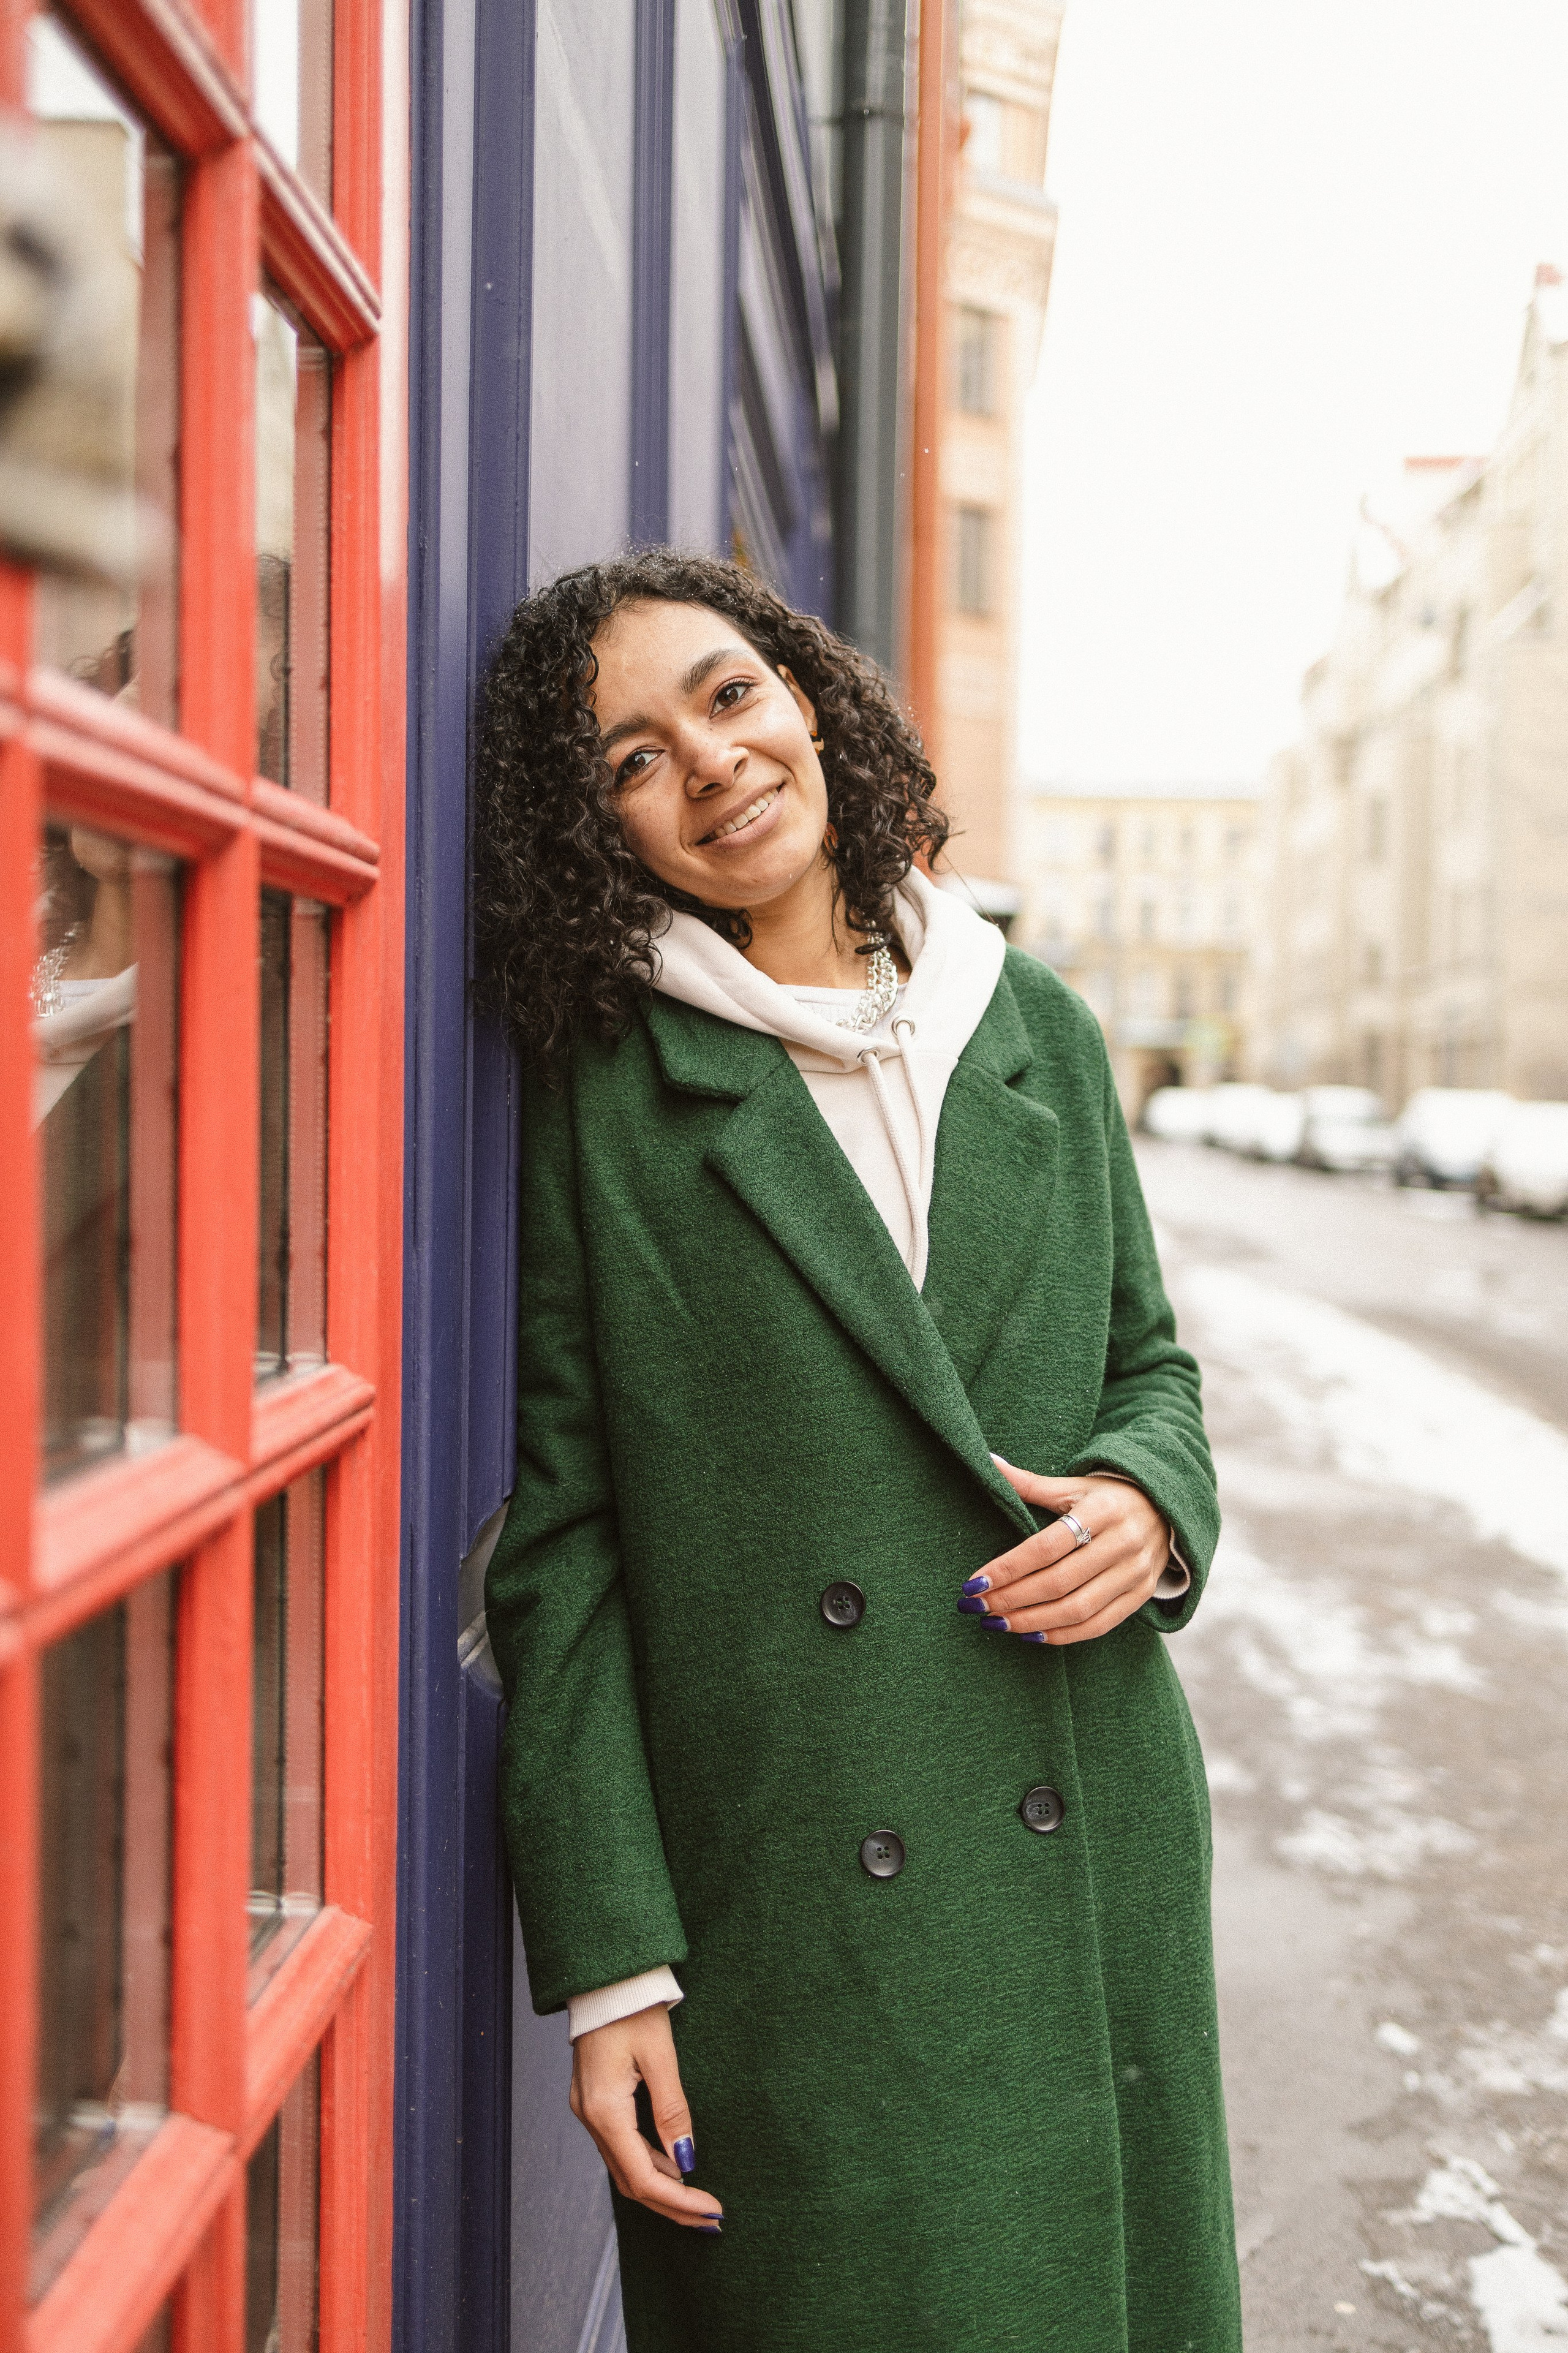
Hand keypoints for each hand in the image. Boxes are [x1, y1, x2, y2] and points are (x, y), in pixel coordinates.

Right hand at [570, 2004, 723, 2230]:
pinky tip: (674, 2167)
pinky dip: (647, 2163)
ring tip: (698, 2201)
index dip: (679, 2201)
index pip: (643, 2177)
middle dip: (671, 2205)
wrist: (603, 1975)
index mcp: (605, 2109)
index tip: (712, 2210)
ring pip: (624, 2167)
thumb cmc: (633, 2006)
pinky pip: (620, 2146)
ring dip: (661, 2188)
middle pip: (631, 2181)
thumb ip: (673, 2111)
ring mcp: (588, 2110)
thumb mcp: (661, 2056)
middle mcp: (590, 2117)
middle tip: (710, 2219)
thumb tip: (687, 2160)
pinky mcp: (594, 2101)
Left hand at [959, 1464, 1167, 1644]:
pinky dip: (1063, 1635)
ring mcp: (1135, 1572)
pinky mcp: (1141, 1595)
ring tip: (997, 1623)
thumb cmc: (1108, 1497)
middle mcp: (1123, 1543)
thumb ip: (1029, 1483)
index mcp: (1103, 1510)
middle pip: (1059, 1581)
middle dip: (1012, 1598)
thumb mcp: (1074, 1485)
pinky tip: (1032, 1636)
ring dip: (1032, 1621)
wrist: (1168, 1509)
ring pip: (1077, 1608)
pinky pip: (1099, 1625)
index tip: (974, 1582)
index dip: (1009, 1567)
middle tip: (977, 1606)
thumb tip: (988, 1462)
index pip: (1047, 1546)